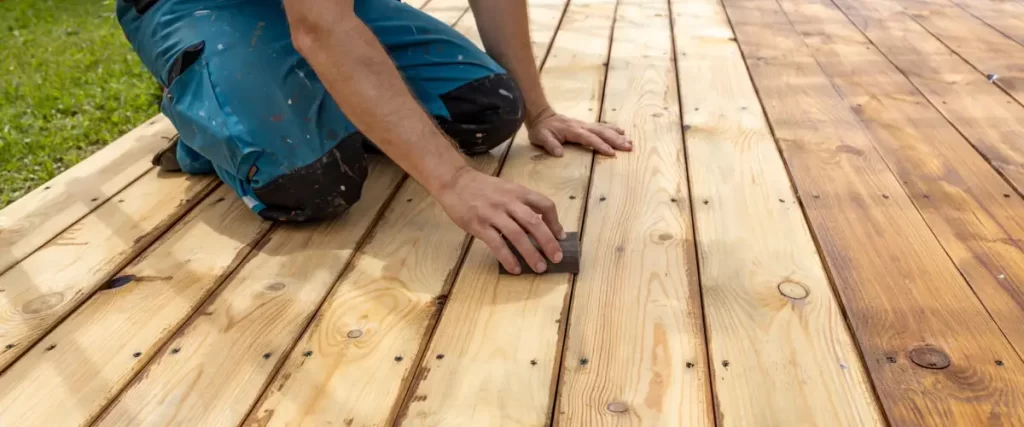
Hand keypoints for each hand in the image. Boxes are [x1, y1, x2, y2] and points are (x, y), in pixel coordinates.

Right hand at [435, 166, 565, 273]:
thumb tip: (539, 226)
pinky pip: (497, 244)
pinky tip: (515, 269)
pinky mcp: (479, 225)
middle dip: (548, 242)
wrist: (455, 182)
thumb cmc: (483, 188)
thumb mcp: (506, 189)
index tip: (561, 237)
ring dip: (531, 253)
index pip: (544, 205)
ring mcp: (493, 213)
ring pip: (518, 235)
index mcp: (518, 192)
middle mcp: (509, 201)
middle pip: (535, 222)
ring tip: (540, 267)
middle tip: (557, 258)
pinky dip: (508, 258)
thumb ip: (521, 204)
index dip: (555, 222)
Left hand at [527, 108, 631, 156]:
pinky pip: (602, 126)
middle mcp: (581, 126)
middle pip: (601, 132)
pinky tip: (622, 132)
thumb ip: (550, 144)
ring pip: (604, 129)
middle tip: (628, 147)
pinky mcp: (586, 125)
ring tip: (630, 142)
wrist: (541, 115)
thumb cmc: (541, 129)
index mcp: (572, 130)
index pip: (589, 138)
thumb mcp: (541, 137)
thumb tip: (559, 153)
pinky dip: (612, 129)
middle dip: (615, 140)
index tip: (611, 152)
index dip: (600, 145)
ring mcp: (585, 125)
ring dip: (617, 135)